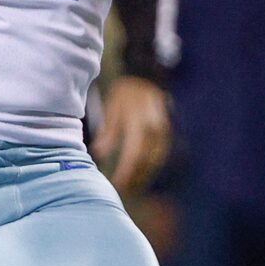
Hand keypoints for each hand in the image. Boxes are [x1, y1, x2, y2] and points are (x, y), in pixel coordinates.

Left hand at [91, 77, 172, 194]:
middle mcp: (154, 130)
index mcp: (140, 124)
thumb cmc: (125, 93)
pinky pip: (159, 154)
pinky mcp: (166, 132)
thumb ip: (108, 132)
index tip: (117, 184)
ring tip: (132, 185)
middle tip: (123, 190)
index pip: (133, 156)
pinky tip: (141, 172)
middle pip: (146, 163)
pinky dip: (150, 165)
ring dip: (144, 175)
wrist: (145, 76)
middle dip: (135, 178)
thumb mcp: (113, 109)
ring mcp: (163, 131)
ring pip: (155, 161)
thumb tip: (99, 153)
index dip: (125, 173)